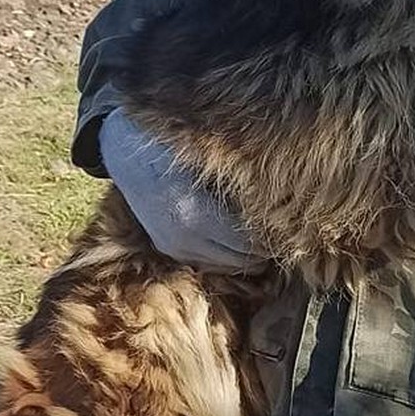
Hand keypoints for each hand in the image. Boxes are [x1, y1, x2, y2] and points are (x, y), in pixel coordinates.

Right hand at [99, 108, 260, 270]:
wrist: (130, 153)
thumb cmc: (177, 149)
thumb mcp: (211, 165)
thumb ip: (239, 191)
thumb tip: (275, 208)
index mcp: (197, 216)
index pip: (249, 244)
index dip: (270, 238)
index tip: (284, 226)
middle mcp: (184, 238)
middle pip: (241, 259)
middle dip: (260, 250)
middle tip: (275, 233)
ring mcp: (174, 246)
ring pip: (225, 266)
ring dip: (243, 256)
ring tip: (256, 236)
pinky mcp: (168, 248)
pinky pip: (207, 263)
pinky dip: (224, 255)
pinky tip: (232, 238)